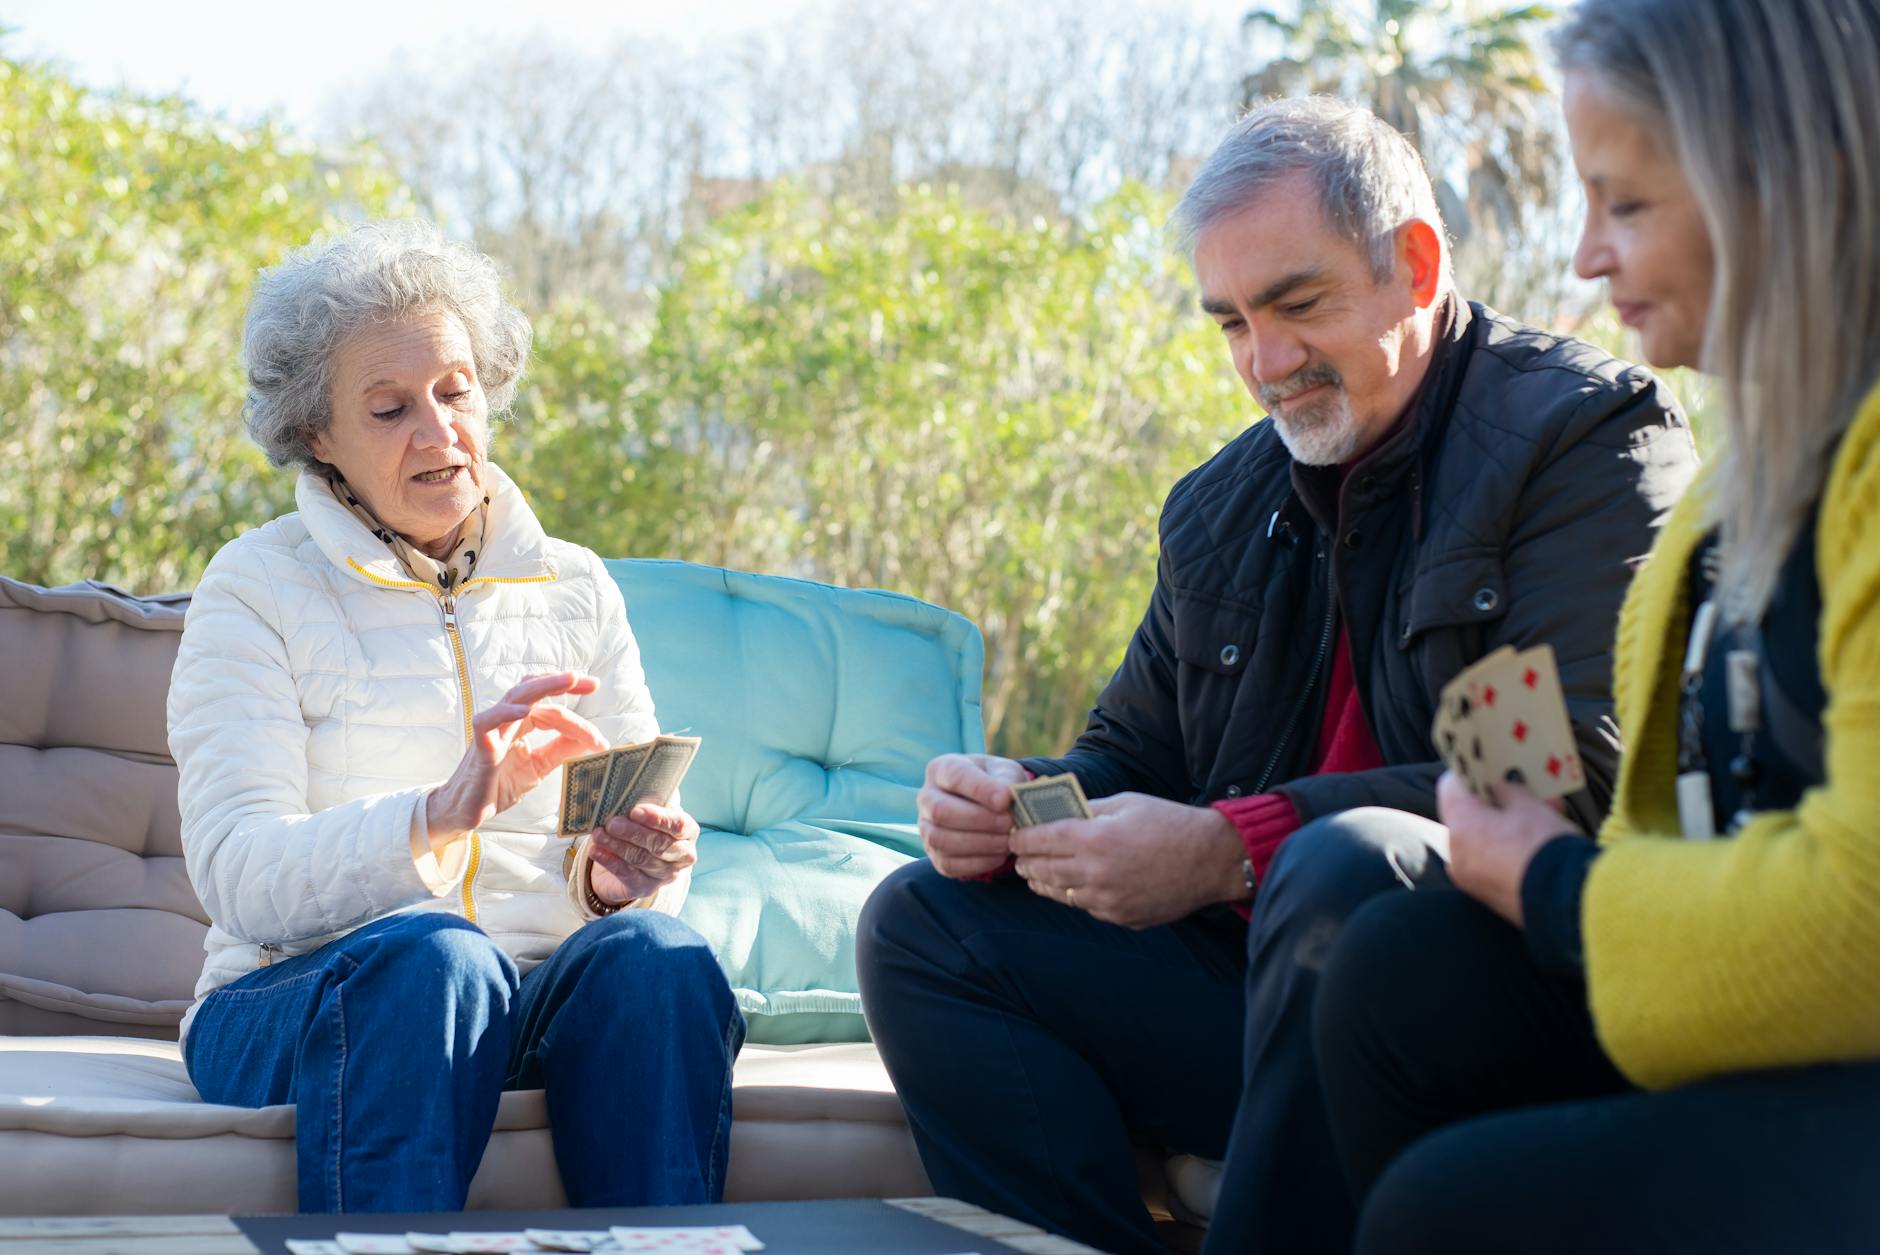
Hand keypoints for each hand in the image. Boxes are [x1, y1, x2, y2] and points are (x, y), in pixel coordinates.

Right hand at [426, 672, 605, 842]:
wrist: (468, 811)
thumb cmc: (498, 786)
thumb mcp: (539, 767)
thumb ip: (560, 751)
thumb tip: (589, 739)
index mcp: (521, 725)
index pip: (550, 708)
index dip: (575, 712)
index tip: (598, 723)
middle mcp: (507, 721)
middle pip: (533, 690)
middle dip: (561, 683)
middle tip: (589, 682)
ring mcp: (492, 730)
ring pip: (516, 697)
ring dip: (544, 686)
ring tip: (569, 680)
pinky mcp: (479, 745)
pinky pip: (489, 721)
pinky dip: (507, 712)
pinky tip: (527, 711)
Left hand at [587, 802, 699, 905]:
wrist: (636, 859)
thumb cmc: (646, 827)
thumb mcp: (651, 810)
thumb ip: (649, 797)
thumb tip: (635, 782)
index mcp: (688, 831)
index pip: (678, 825)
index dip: (657, 819)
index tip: (635, 810)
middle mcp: (683, 855)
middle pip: (659, 844)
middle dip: (633, 832)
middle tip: (612, 822)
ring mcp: (666, 875)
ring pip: (641, 859)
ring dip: (617, 845)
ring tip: (598, 834)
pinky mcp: (646, 887)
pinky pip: (627, 874)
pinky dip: (610, 861)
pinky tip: (596, 851)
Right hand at [918, 753, 1030, 877]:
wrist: (991, 806)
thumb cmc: (997, 783)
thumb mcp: (1005, 771)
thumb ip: (1006, 780)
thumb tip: (1005, 798)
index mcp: (942, 768)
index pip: (955, 776)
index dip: (980, 789)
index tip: (1005, 800)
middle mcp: (927, 797)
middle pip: (941, 811)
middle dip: (979, 820)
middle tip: (1009, 823)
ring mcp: (927, 828)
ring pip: (941, 840)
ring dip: (979, 844)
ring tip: (1007, 841)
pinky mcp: (934, 855)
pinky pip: (948, 864)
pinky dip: (977, 863)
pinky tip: (999, 856)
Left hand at [1009, 792, 1245, 928]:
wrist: (1211, 860)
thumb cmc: (1169, 823)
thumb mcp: (1125, 803)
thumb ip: (1088, 810)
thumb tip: (1058, 813)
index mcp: (1094, 838)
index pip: (1040, 840)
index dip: (1021, 838)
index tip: (1013, 835)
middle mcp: (1095, 873)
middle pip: (1043, 870)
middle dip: (1028, 862)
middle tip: (1020, 856)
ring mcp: (1107, 900)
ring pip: (1060, 893)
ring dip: (1045, 882)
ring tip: (1038, 873)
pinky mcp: (1120, 917)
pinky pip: (1086, 907)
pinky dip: (1076, 895)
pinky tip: (1074, 886)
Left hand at [1438, 771, 1582, 927]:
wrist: (1568, 903)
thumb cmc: (1545, 847)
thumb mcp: (1529, 806)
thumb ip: (1508, 790)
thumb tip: (1500, 785)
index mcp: (1459, 828)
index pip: (1450, 786)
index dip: (1471, 772)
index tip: (1491, 766)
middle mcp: (1456, 855)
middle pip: (1468, 815)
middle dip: (1496, 800)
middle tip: (1524, 788)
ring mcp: (1470, 879)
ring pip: (1483, 839)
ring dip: (1508, 824)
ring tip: (1545, 810)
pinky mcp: (1488, 896)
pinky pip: (1493, 862)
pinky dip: (1510, 847)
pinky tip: (1541, 838)